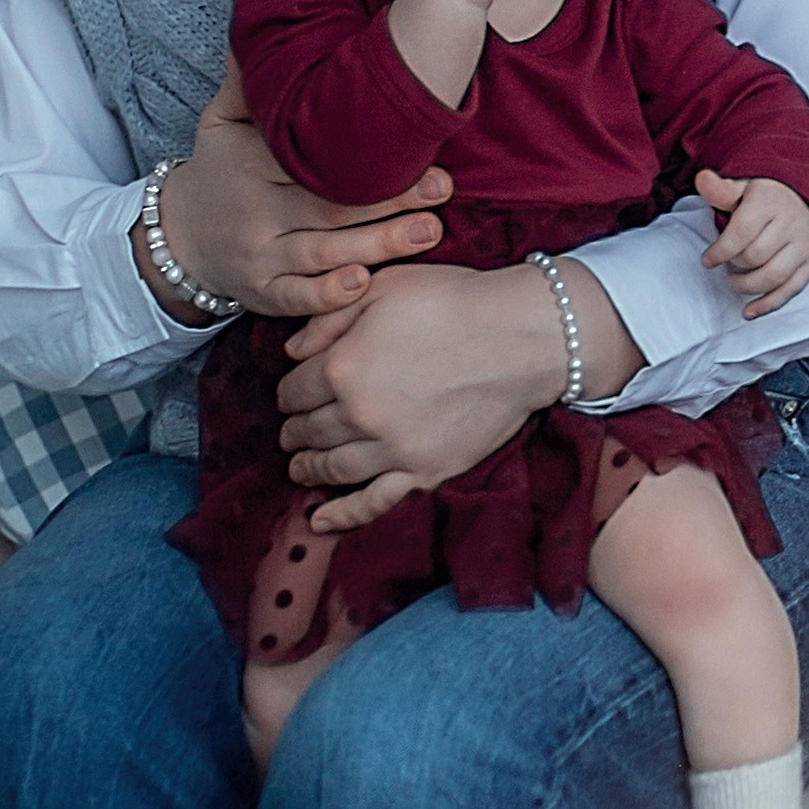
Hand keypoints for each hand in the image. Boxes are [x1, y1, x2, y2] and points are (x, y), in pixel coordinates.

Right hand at [145, 53, 449, 323]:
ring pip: (322, 252)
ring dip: (377, 245)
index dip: (366, 152)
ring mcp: (259, 256)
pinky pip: (296, 299)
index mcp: (253, 162)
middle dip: (390, 200)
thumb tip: (269, 15)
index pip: (312, 155)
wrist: (178, 238)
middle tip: (443, 189)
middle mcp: (256, 210)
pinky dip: (327, 297)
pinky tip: (362, 286)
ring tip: (427, 232)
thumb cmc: (219, 170)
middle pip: (328, 205)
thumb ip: (248, 79)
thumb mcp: (220, 118)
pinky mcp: (261, 294)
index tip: (419, 141)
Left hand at [277, 252, 637, 529]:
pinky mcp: (425, 471)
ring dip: (308, 468)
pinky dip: (342, 515)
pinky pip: (373, 502)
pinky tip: (320, 520)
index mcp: (341, 367)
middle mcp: (358, 415)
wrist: (521, 336)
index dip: (287, 392)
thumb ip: (328, 318)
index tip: (291, 393)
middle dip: (295, 429)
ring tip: (299, 465)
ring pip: (332, 468)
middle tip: (291, 429)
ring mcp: (392, 449)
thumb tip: (291, 352)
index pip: (293, 391)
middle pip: (309, 431)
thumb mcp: (381, 288)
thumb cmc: (453, 301)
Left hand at [696, 170, 808, 317]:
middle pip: (756, 256)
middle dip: (734, 265)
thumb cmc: (767, 196)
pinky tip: (748, 311)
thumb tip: (702, 179)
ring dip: (747, 286)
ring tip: (733, 281)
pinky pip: (790, 290)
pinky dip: (768, 304)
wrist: (806, 199)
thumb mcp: (743, 186)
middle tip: (725, 263)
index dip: (720, 250)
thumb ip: (721, 189)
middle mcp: (791, 223)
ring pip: (773, 276)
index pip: (742, 232)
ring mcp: (804, 245)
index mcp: (770, 202)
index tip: (707, 259)